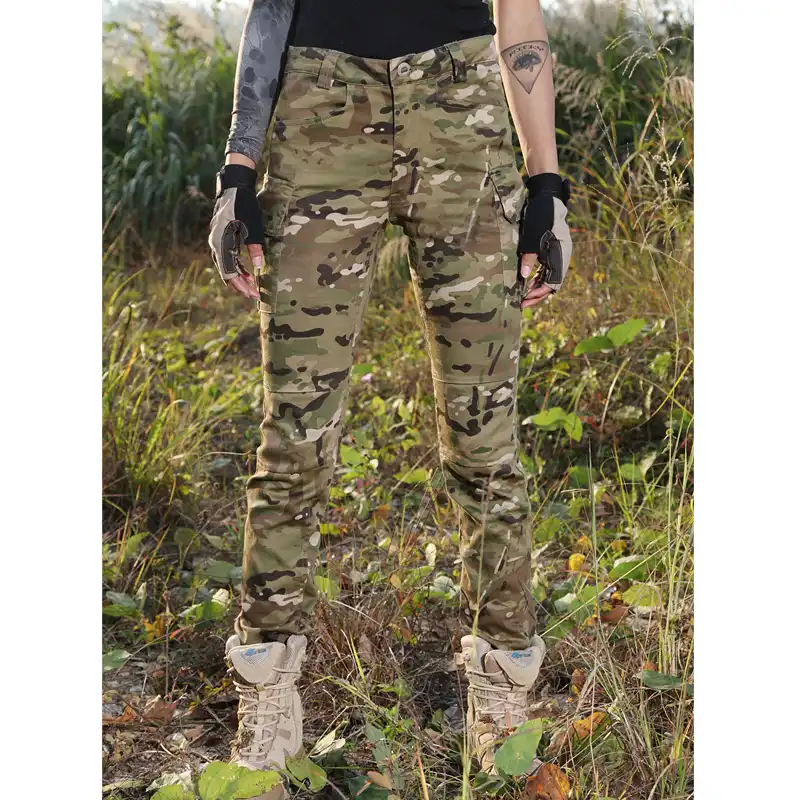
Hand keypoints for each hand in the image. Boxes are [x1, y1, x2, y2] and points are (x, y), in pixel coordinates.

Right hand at [208, 163, 264, 300]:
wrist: (234, 186)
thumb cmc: (244, 205)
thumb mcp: (252, 227)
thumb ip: (255, 247)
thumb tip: (259, 266)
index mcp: (221, 242)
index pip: (228, 272)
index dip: (241, 286)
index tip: (252, 294)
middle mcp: (216, 244)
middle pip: (226, 271)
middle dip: (241, 285)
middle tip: (255, 295)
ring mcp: (218, 241)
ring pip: (227, 265)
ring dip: (240, 276)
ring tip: (253, 286)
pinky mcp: (223, 238)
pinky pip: (228, 257)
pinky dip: (238, 266)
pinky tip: (248, 273)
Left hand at [517, 173, 572, 296]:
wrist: (546, 198)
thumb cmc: (540, 216)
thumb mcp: (532, 237)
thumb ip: (529, 257)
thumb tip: (524, 277)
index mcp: (560, 255)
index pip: (552, 283)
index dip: (538, 294)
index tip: (525, 300)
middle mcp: (562, 257)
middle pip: (552, 283)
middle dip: (537, 294)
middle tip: (522, 303)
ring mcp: (558, 254)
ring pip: (550, 277)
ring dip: (537, 287)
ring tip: (524, 295)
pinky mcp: (553, 250)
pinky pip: (548, 269)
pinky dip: (538, 277)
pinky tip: (529, 282)